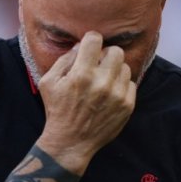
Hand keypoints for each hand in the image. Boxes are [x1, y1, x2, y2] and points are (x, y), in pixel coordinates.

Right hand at [36, 31, 136, 173]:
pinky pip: (131, 83)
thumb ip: (64, 59)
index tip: (89, 47)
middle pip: (116, 50)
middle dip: (105, 54)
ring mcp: (117, 95)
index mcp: (81, 74)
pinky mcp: (127, 106)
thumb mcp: (49, 82)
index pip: (95, 39)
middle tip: (97, 65)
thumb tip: (81, 45)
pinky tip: (109, 93)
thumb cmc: (57, 110)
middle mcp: (102, 83)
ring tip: (103, 81)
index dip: (91, 40)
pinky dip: (120, 85)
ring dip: (114, 70)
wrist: (71, 142)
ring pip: (124, 66)